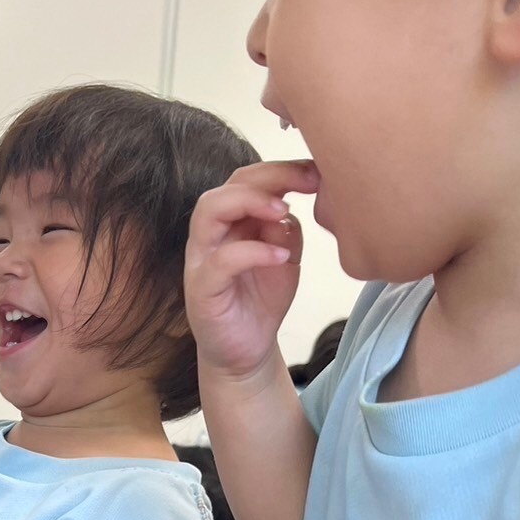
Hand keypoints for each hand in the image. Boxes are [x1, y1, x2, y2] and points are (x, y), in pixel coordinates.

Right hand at [185, 160, 318, 379]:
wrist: (246, 350)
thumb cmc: (261, 299)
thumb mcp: (284, 255)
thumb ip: (285, 227)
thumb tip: (295, 200)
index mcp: (230, 221)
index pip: (247, 179)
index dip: (281, 169)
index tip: (317, 171)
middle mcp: (210, 234)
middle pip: (227, 187)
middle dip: (269, 177)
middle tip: (307, 181)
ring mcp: (202, 260)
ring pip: (209, 212)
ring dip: (249, 203)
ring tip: (284, 211)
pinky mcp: (202, 289)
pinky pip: (222, 261)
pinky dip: (253, 252)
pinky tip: (282, 257)